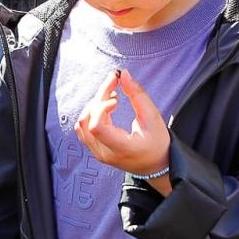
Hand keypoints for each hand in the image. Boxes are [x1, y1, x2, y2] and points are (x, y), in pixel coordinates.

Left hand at [74, 69, 171, 193]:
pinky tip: (106, 107)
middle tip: (114, 84)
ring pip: (82, 124)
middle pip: (88, 121)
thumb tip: (123, 74)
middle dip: (99, 98)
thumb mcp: (152, 117)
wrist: (156, 164)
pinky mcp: (95, 150)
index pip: (96, 127)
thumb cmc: (157, 143)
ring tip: (112, 97)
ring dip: (94, 105)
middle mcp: (105, 153)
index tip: (116, 99)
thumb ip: (137, 95)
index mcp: (122, 148)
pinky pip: (83, 130)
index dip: (101, 108)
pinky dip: (91, 114)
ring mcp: (98, 153)